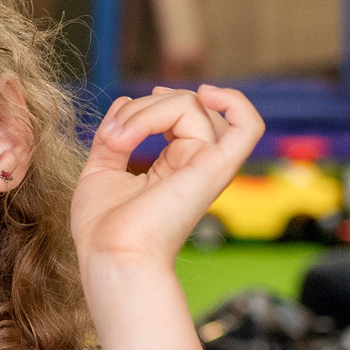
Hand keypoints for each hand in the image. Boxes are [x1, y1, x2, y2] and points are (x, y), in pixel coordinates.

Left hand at [72, 86, 264, 271]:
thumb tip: (125, 100)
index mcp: (176, 167)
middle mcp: (197, 164)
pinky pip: (247, 126)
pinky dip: (235, 102)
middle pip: (183, 105)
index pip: (174, 116)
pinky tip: (208, 93)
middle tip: (110, 138)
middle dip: (139, 108)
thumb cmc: (104, 229)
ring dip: (146, 111)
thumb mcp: (101, 170)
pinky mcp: (216, 170)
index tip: (115, 127)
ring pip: (192, 106)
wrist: (111, 255)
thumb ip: (114, 135)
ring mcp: (209, 166)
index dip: (146, 107)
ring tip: (118, 139)